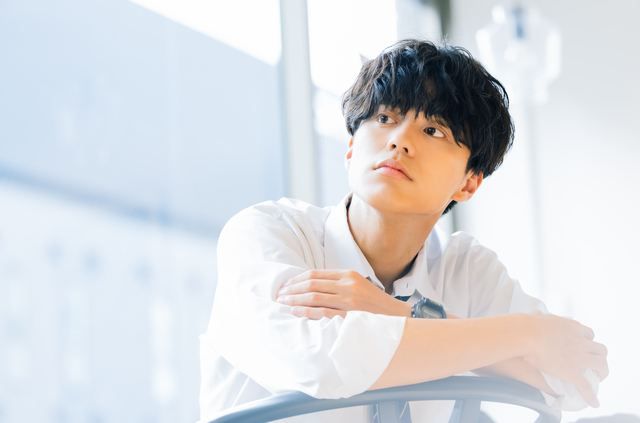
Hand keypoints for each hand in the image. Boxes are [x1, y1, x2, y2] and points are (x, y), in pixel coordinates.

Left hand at [276, 269, 411, 319]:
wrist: (398, 318)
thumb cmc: (375, 304)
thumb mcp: (358, 286)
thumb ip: (338, 284)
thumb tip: (311, 286)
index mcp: (348, 275)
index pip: (315, 273)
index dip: (296, 279)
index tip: (285, 285)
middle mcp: (347, 285)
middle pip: (311, 283)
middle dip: (291, 289)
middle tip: (278, 294)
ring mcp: (349, 301)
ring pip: (314, 296)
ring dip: (295, 300)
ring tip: (283, 303)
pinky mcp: (350, 316)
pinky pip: (323, 312)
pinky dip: (306, 312)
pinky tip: (296, 312)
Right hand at [524, 311, 608, 407]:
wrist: (526, 333)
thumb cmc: (527, 324)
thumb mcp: (536, 316)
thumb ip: (540, 316)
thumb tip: (535, 314)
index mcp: (572, 327)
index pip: (588, 333)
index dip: (588, 341)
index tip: (584, 345)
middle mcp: (580, 341)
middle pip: (600, 348)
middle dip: (599, 356)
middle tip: (593, 362)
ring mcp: (579, 357)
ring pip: (601, 365)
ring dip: (602, 372)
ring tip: (598, 378)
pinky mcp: (572, 372)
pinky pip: (585, 386)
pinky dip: (591, 395)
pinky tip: (593, 402)